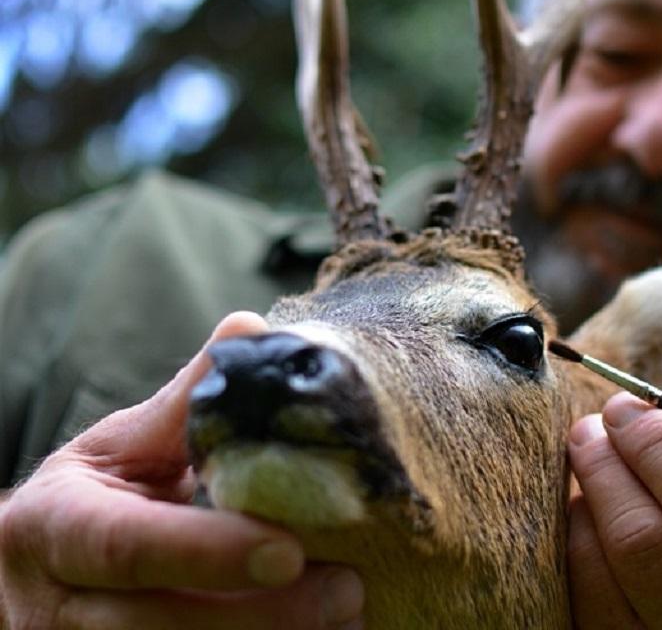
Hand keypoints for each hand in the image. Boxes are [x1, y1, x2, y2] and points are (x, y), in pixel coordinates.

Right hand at [0, 312, 364, 629]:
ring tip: (350, 615)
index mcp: (53, 528)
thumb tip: (251, 331)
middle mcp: (57, 606)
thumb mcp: (127, 444)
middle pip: (154, 626)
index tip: (288, 551)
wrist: (43, 570)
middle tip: (348, 589)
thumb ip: (187, 402)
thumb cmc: (101, 495)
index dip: (207, 553)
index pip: (128, 546)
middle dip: (260, 616)